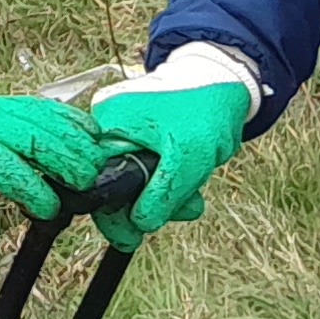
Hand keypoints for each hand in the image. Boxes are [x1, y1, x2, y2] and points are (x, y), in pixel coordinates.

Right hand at [88, 63, 255, 246]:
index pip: (95, 180)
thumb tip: (138, 224)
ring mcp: (123, 128)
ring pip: (133, 178)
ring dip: (164, 195)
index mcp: (106, 125)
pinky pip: (144, 166)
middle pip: (113, 182)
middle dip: (146, 206)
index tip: (129, 238)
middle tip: (181, 213)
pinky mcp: (140, 132)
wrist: (224, 80)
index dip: (112, 213)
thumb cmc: (204, 110)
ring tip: (193, 200)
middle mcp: (106, 125)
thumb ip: (160, 196)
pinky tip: (189, 184)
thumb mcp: (186, 160)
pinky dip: (166, 180)